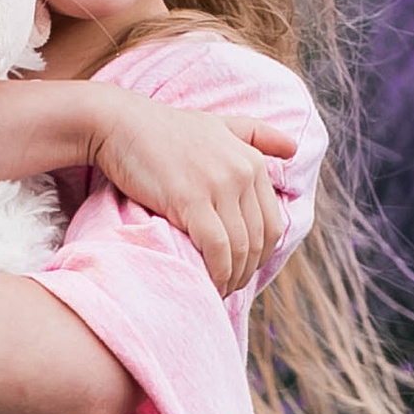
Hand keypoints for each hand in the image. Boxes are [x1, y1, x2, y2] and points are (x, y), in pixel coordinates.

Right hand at [87, 92, 294, 292]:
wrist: (120, 124)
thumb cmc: (165, 130)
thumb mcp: (219, 124)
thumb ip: (257, 135)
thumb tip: (293, 150)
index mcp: (252, 160)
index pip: (272, 222)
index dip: (261, 255)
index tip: (242, 269)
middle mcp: (242, 172)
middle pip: (259, 239)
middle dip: (247, 271)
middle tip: (229, 285)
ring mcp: (218, 186)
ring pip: (240, 247)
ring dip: (232, 277)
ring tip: (218, 290)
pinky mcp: (191, 200)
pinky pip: (217, 248)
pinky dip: (217, 272)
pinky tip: (208, 283)